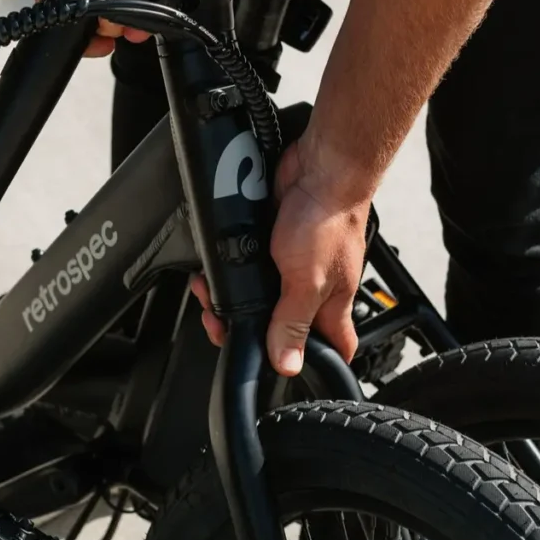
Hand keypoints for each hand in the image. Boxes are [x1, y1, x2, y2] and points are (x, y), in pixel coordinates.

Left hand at [191, 135, 372, 377]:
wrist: (320, 167)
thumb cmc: (327, 219)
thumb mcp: (306, 283)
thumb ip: (291, 324)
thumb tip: (287, 365)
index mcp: (330, 306)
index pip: (332, 349)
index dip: (312, 364)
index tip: (285, 372)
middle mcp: (313, 288)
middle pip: (282, 325)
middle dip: (248, 329)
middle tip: (222, 325)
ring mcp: (293, 264)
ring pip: (260, 296)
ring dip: (230, 299)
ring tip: (207, 295)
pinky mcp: (274, 241)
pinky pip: (248, 265)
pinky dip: (229, 269)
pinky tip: (213, 270)